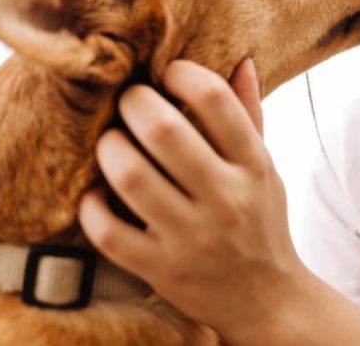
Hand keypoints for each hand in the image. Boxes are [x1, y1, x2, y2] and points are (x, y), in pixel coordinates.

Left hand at [79, 58, 309, 342]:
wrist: (266, 300)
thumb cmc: (259, 221)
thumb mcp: (264, 168)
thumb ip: (249, 115)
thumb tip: (241, 60)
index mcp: (253, 166)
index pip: (215, 99)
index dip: (181, 73)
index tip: (167, 74)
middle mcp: (225, 199)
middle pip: (164, 129)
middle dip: (133, 102)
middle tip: (127, 101)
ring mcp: (191, 238)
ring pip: (130, 175)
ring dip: (109, 148)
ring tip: (111, 142)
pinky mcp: (161, 270)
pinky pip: (108, 231)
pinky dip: (92, 206)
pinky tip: (98, 193)